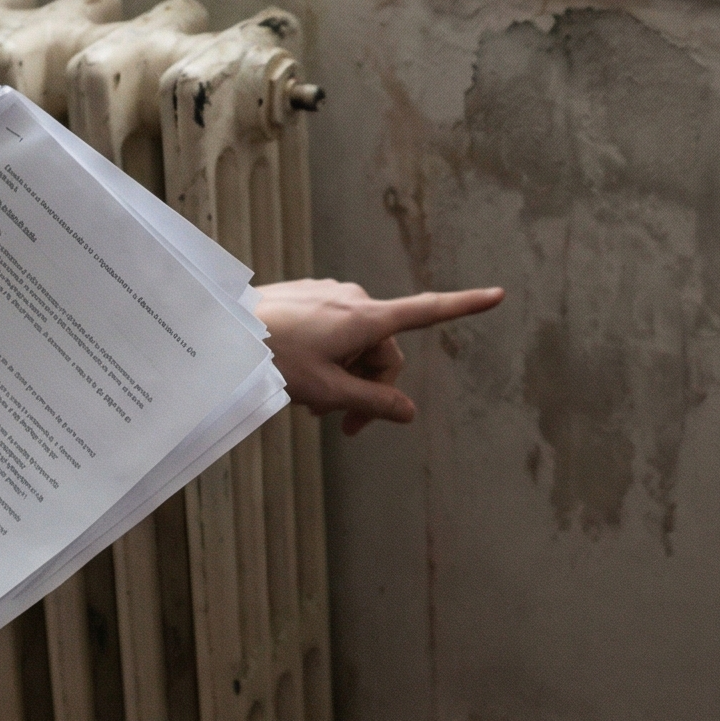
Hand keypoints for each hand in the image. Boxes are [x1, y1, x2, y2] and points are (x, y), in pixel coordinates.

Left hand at [255, 278, 503, 434]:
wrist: (221, 331)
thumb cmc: (272, 358)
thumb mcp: (327, 392)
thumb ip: (373, 403)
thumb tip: (408, 412)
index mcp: (366, 318)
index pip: (428, 312)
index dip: (465, 307)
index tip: (498, 295)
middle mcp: (354, 299)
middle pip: (385, 351)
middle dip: (370, 387)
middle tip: (342, 425)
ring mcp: (330, 295)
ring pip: (357, 345)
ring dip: (346, 377)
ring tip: (313, 405)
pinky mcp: (310, 296)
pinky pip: (335, 332)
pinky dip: (329, 358)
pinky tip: (302, 376)